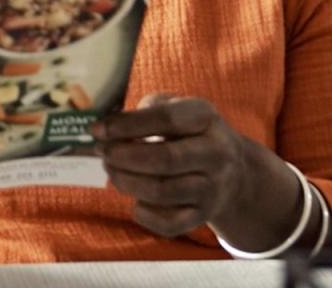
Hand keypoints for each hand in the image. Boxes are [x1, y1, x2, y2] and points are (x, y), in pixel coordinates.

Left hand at [93, 93, 303, 246]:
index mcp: (206, 117)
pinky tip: (135, 200)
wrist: (234, 171)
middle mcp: (216, 153)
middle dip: (123, 156)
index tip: (97, 129)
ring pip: (162, 192)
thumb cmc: (189, 133)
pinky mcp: (204, 215)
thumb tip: (107, 128)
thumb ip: (145, 111)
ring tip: (111, 170)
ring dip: (126, 181)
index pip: (166, 118)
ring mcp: (212, 187)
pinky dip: (144, 214)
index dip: (127, 124)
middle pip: (165, 159)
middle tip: (102, 152)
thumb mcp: (176, 108)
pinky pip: (169, 224)